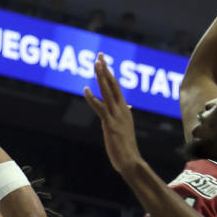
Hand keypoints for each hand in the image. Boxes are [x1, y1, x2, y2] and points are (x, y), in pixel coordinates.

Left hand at [84, 54, 142, 173]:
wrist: (131, 161)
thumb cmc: (126, 147)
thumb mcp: (125, 126)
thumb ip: (124, 115)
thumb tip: (128, 106)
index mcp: (125, 109)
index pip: (116, 87)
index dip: (109, 73)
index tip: (103, 62)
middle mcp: (122, 109)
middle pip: (113, 84)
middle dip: (106, 69)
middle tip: (99, 55)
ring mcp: (116, 116)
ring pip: (107, 91)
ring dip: (101, 76)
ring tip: (96, 63)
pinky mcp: (110, 124)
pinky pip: (100, 108)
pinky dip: (92, 98)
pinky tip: (85, 89)